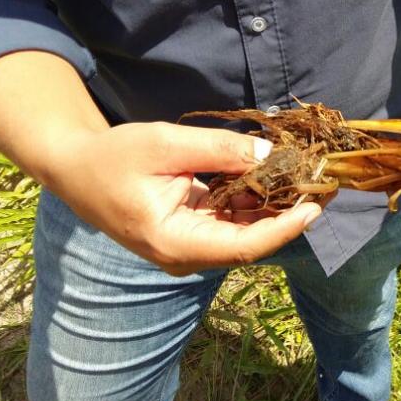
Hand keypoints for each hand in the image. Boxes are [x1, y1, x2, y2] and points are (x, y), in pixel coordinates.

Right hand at [47, 122, 322, 275]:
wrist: (77, 169)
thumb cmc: (114, 157)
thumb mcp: (166, 145)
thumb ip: (220, 150)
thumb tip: (271, 154)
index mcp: (176, 244)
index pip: (244, 246)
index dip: (284, 228)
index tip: (314, 207)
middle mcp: (188, 255)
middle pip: (252, 240)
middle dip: (289, 212)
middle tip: (323, 183)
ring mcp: (193, 247)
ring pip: (247, 230)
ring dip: (277, 204)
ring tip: (309, 175)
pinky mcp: (196, 232)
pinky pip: (235, 220)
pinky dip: (257, 199)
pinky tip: (280, 175)